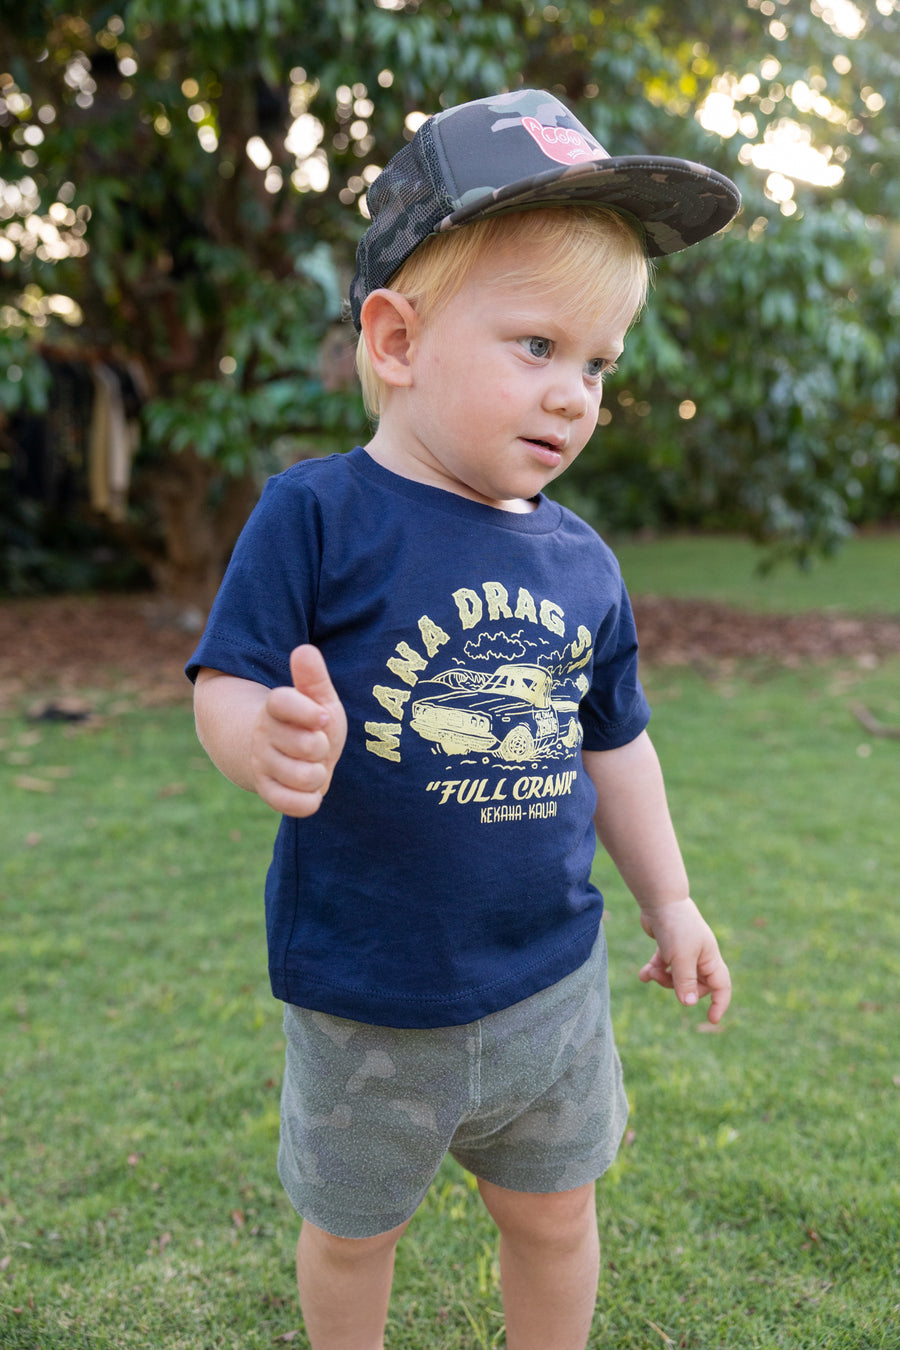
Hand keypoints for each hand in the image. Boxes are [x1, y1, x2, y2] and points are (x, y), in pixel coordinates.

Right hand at [250, 645, 347, 816]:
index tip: (323, 716)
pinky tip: (309, 788)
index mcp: (274, 708)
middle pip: (307, 745)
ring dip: (319, 774)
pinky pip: (294, 804)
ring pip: (305, 776)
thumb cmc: (306, 723)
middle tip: (317, 744)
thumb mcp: (316, 698)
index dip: (307, 711)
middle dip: (323, 747)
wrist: (282, 754)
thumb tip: (304, 649)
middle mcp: (264, 737)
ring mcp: (263, 766)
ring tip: (313, 766)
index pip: (282, 702)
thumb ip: (312, 677)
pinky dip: (310, 800)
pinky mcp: (268, 793)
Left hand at [638, 898, 730, 1023]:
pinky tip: (642, 974)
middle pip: (695, 985)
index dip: (719, 1003)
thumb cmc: (676, 927)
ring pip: (677, 977)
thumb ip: (685, 982)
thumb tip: (688, 1004)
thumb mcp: (681, 958)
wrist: (659, 900)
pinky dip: (654, 970)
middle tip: (661, 979)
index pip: (721, 986)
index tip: (712, 1019)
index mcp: (710, 959)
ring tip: (649, 973)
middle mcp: (700, 956)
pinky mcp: (668, 946)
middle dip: (677, 988)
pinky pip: (664, 966)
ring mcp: (684, 951)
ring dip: (662, 979)